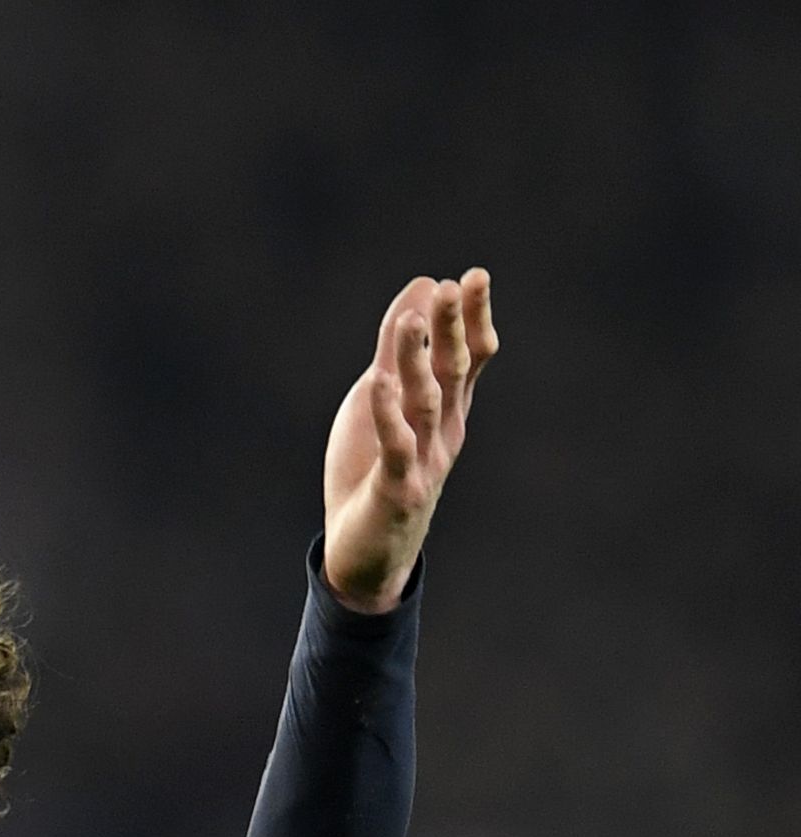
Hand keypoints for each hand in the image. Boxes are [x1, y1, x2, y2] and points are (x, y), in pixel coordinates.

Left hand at [321, 269, 495, 612]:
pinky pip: (395, 446)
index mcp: (447, 409)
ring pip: (424, 403)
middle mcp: (444, 431)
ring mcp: (425, 460)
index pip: (469, 356)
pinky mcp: (398, 489)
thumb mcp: (382, 400)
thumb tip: (421, 286)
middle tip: (454, 287)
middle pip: (453, 373)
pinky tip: (378, 381)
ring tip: (410, 320)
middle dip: (453, 330)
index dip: (473, 319)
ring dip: (417, 362)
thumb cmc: (376, 469)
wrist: (367, 553)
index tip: (474, 277)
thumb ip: (397, 348)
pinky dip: (387, 413)